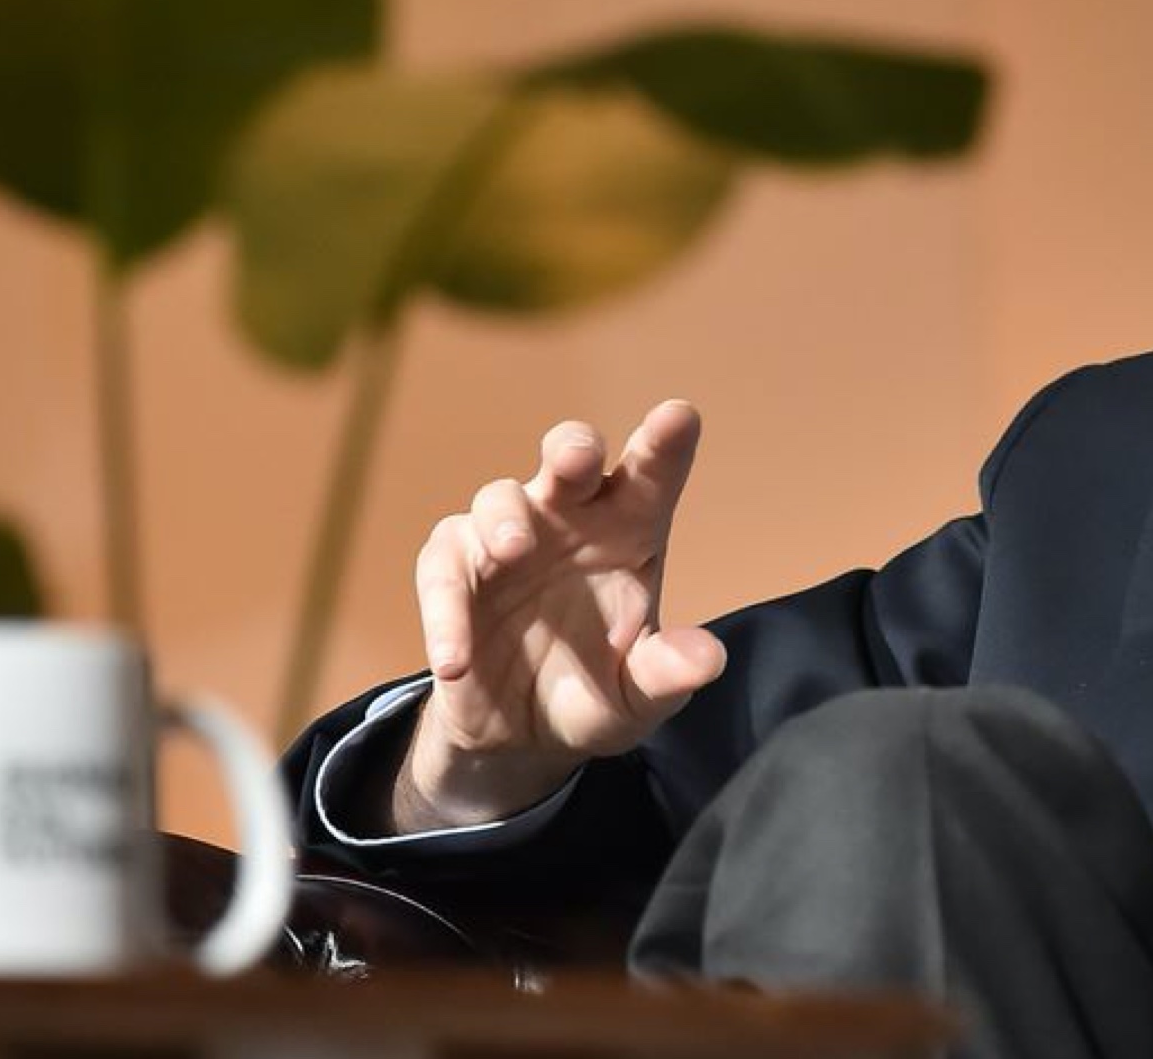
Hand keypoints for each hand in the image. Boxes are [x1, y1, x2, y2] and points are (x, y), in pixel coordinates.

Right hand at [390, 403, 728, 830]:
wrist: (518, 737)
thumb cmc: (592, 693)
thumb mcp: (636, 699)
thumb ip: (666, 676)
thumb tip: (707, 659)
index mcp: (629, 529)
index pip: (651, 476)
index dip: (665, 443)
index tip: (679, 416)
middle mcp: (569, 520)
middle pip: (569, 458)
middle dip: (572, 448)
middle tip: (577, 458)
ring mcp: (505, 539)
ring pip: (499, 500)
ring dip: (504, 519)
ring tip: (513, 549)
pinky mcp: (452, 573)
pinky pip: (444, 573)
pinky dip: (445, 612)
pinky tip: (456, 661)